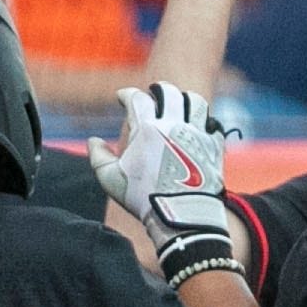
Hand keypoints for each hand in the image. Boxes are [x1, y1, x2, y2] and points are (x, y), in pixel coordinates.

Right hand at [88, 83, 233, 279]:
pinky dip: (204, 120)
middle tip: (153, 94)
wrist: (181, 216)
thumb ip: (98, 156)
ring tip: (179, 103)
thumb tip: (93, 141)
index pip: (137, 98)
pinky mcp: (213, 145)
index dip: (127, 94)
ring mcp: (196, 133)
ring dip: (184, 99)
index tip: (123, 97)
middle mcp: (173, 124)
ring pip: (194, 101)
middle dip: (158, 90)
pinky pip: (212, 123)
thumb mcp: (111, 179)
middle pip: (168, 93)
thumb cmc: (143, 198)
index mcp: (146, 128)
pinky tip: (198, 125)